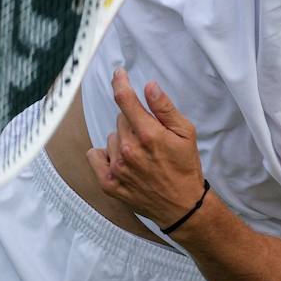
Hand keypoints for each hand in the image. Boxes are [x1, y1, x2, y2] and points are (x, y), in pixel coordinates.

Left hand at [85, 68, 205, 228]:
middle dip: (133, 122)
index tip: (119, 73)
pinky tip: (122, 162)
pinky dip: (105, 155)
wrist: (182, 206)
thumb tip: (149, 86)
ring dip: (122, 140)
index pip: (125, 99)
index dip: (120, 82)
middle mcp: (129, 150)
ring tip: (140, 155)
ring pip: (111, 137)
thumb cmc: (185, 167)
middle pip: (121, 119)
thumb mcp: (186, 133)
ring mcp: (117, 167)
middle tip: (150, 137)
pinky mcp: (108, 183)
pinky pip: (94, 155)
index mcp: (148, 134)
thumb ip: (165, 108)